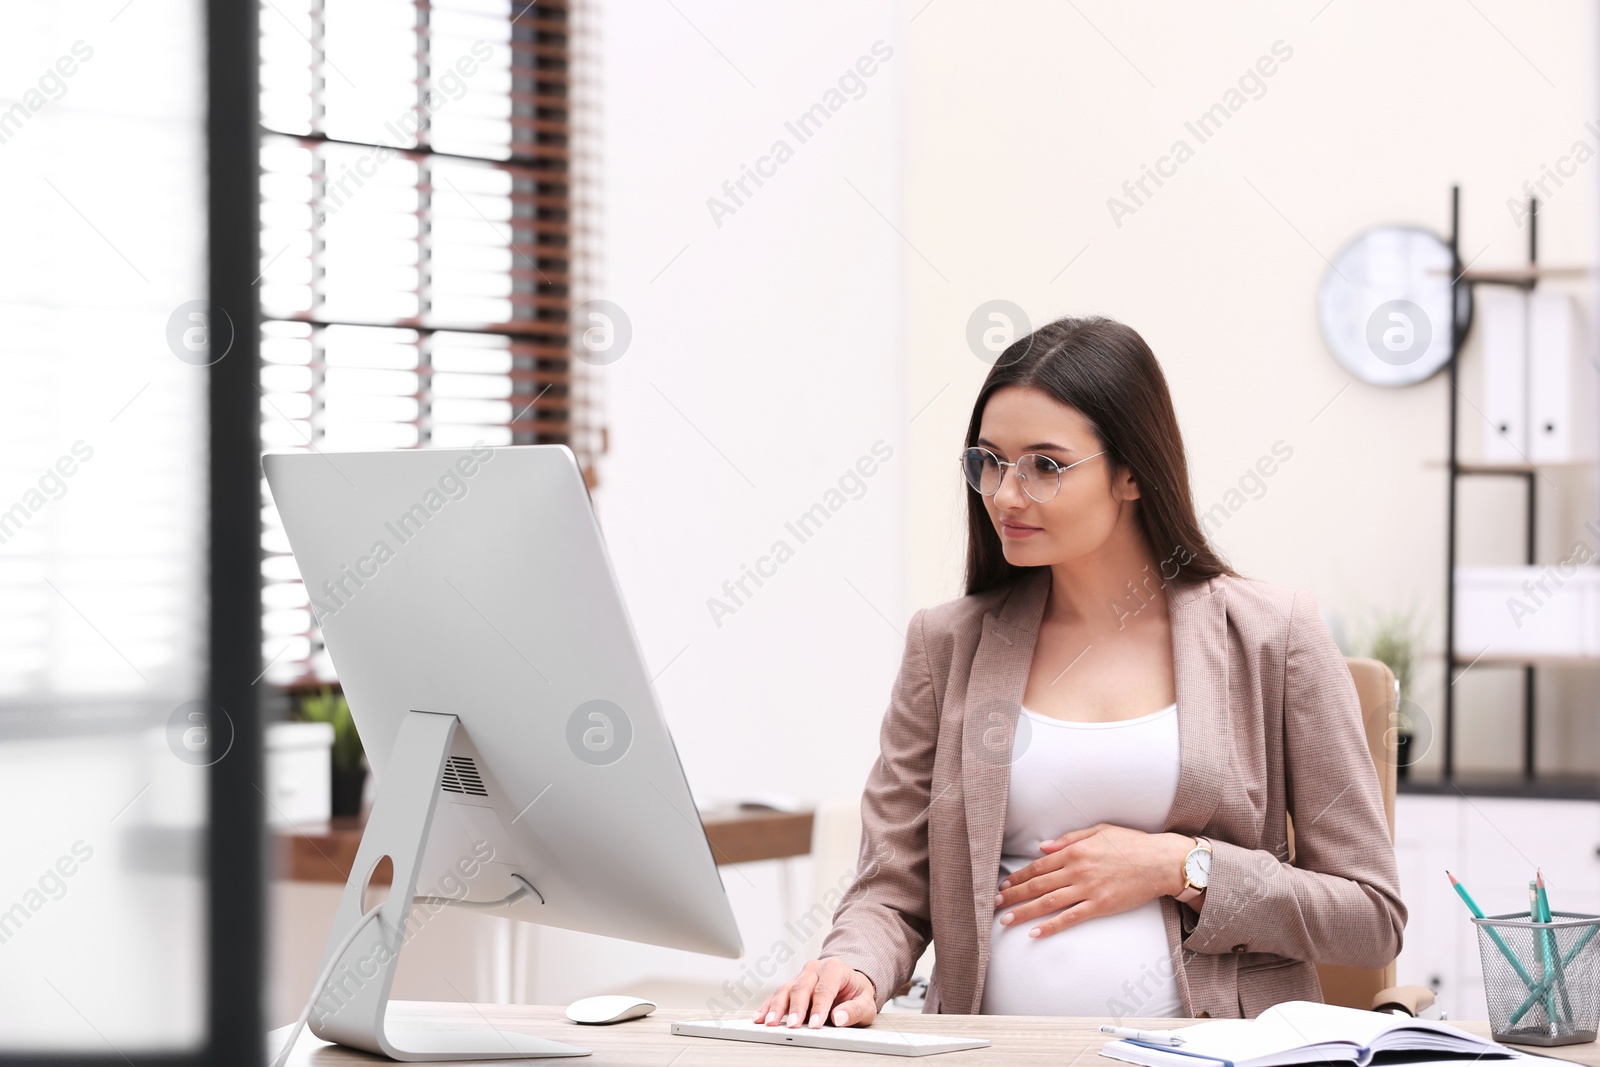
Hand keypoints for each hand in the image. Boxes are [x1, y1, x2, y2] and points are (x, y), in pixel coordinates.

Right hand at [755, 958, 878, 1028]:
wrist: (849, 982)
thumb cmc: (855, 992)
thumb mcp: (866, 1002)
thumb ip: (854, 1010)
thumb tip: (838, 1018)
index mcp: (835, 969)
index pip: (825, 988)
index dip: (819, 1007)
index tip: (815, 1024)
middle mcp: (814, 969)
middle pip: (802, 987)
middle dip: (797, 1007)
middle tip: (794, 1025)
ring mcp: (800, 977)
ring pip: (785, 989)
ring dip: (777, 1007)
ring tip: (771, 1022)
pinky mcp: (790, 986)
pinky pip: (776, 995)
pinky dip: (768, 1006)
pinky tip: (761, 1017)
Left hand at [992, 822, 1192, 938]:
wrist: (1161, 862)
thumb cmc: (1132, 843)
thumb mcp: (1100, 831)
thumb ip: (1069, 838)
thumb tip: (1043, 846)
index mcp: (1075, 851)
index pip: (1038, 865)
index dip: (1019, 877)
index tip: (1005, 885)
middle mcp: (1077, 870)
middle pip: (1038, 885)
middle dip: (1014, 895)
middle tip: (996, 904)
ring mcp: (1088, 889)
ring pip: (1048, 903)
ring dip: (1024, 912)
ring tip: (1006, 920)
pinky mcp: (1100, 906)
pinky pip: (1070, 918)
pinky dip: (1050, 926)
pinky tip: (1035, 933)